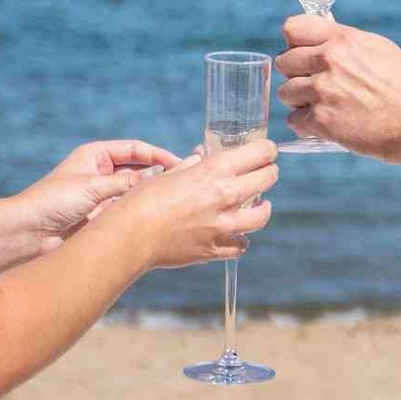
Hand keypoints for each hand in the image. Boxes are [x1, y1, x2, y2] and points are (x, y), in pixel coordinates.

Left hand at [0, 138, 177, 264]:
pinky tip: (158, 215)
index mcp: (95, 155)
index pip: (135, 150)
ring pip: (136, 192)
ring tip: (175, 198)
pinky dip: (142, 211)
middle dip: (160, 174)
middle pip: (139, 170)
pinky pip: (128, 210)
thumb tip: (160, 176)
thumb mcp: (93, 187)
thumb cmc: (52, 202)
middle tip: (185, 181)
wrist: (29, 233)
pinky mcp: (102, 217)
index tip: (180, 163)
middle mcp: (101, 174)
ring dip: (152, 194)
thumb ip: (127, 182)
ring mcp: (103, 196)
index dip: (158, 155)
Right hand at [132, 134, 279, 272]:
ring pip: (262, 216)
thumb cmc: (143, 199)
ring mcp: (223, 225)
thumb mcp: (168, 174)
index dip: (267, 150)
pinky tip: (236, 234)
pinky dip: (241, 239)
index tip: (267, 151)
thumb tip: (201, 158)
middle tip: (266, 173)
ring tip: (259, 207)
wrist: (131, 235)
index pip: (260, 153)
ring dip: (263, 209)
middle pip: (267, 179)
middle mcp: (225, 195)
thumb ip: (191, 166)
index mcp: (214, 170)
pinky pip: (241, 245)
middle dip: (269, 173)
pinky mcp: (216, 248)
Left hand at [277, 16, 400, 163]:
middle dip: (295, 75)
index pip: (292, 28)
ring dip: (298, 102)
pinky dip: (306, 126)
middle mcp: (329, 60)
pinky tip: (325, 125)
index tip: (303, 55)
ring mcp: (323, 90)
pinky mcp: (322, 120)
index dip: (294, 44)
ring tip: (321, 107)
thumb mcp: (379, 49)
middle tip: (314, 86)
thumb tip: (324, 40)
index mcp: (342, 39)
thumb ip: (346, 42)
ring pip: (284, 92)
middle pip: (283, 61)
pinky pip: (294, 120)